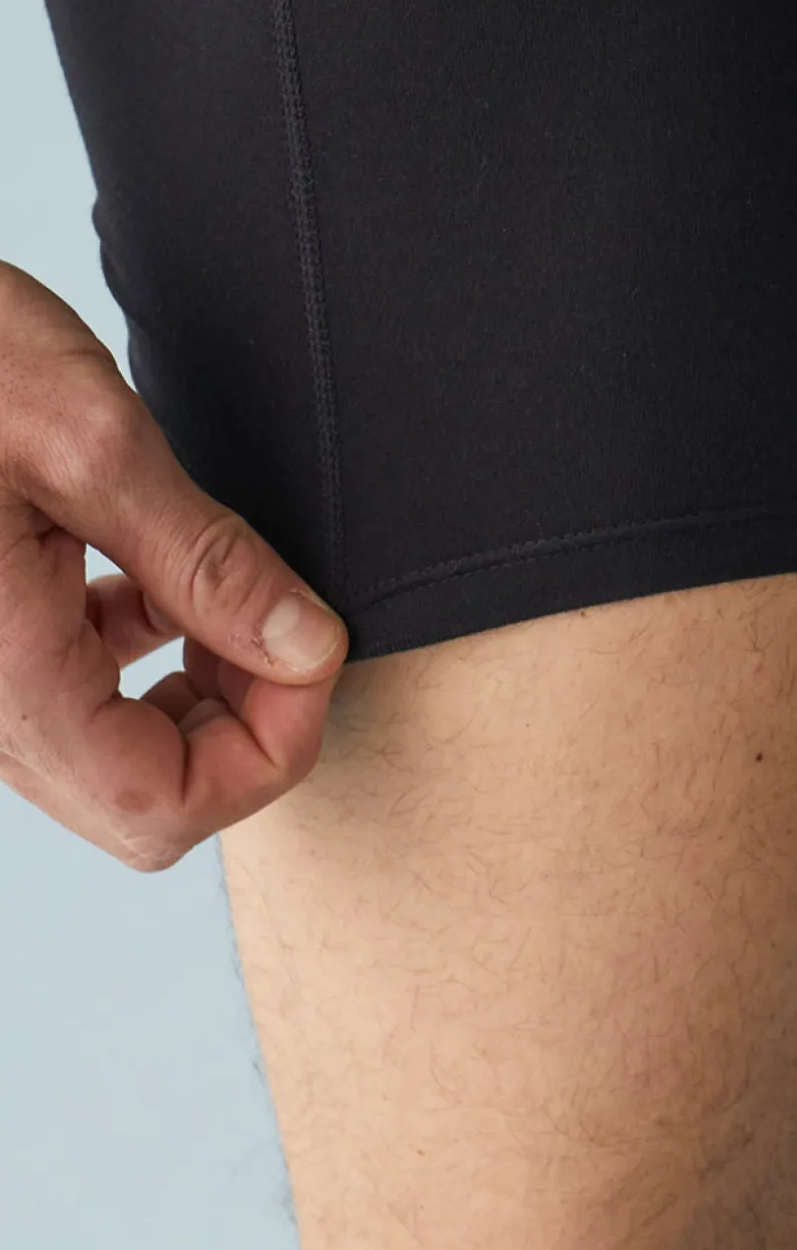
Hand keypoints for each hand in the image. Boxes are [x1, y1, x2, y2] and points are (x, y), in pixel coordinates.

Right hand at [0, 262, 348, 869]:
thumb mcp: (92, 441)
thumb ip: (205, 560)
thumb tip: (307, 648)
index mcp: (6, 679)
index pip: (165, 807)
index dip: (271, 747)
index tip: (313, 647)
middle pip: (146, 802)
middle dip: (244, 726)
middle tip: (287, 621)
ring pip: (115, 759)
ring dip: (199, 694)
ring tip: (235, 593)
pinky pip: (75, 699)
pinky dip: (144, 661)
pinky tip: (162, 581)